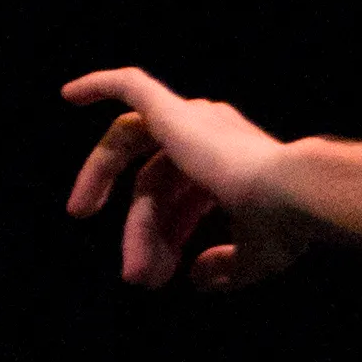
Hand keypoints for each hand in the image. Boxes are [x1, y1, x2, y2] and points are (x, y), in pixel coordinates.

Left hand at [64, 66, 311, 290]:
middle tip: (134, 275)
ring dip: (106, 182)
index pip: (183, 194)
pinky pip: (132, 87)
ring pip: (136, 152)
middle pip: (155, 180)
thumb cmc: (284, 224)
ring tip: (83, 215)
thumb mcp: (256, 256)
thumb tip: (196, 277)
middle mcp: (215, 133)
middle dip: (144, 228)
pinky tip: (68, 95)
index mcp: (236, 161)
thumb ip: (226, 266)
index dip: (166, 234)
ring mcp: (195, 119)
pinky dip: (101, 84)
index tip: (153, 276)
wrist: (292, 195)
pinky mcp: (175, 112)